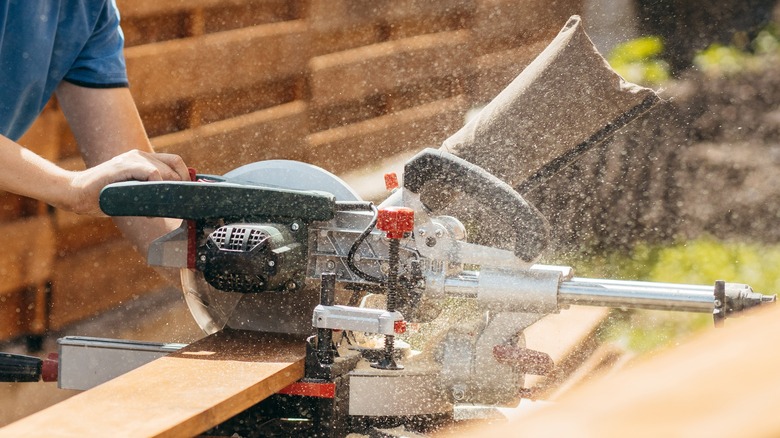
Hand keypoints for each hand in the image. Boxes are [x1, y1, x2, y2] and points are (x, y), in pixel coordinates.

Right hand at [66, 149, 188, 215]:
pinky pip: (150, 172)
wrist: (77, 192)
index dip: (186, 178)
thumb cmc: (105, 195)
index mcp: (144, 160)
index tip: (187, 195)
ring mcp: (131, 159)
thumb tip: (173, 204)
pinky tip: (151, 202)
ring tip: (162, 208)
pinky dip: (156, 186)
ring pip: (164, 171)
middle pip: (174, 166)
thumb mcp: (134, 192)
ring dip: (168, 190)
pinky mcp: (123, 166)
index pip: (175, 162)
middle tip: (178, 205)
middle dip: (180, 187)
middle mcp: (140, 156)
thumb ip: (151, 192)